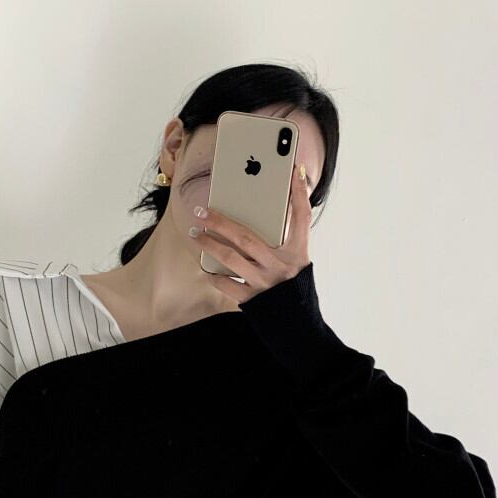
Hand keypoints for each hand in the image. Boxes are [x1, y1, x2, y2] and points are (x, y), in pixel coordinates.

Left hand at [185, 161, 311, 302]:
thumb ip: (288, 240)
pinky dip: (215, 276)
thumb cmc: (295, 290)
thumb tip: (272, 217)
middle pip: (246, 237)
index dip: (299, 193)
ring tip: (195, 234)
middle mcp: (281, 266)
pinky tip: (207, 269)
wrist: (299, 327)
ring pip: (230, 258)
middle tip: (201, 211)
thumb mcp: (299, 262)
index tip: (293, 171)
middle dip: (221, 222)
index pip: (302, 216)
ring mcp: (265, 283)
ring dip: (209, 244)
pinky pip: (226, 284)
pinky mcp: (252, 300)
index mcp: (298, 253)